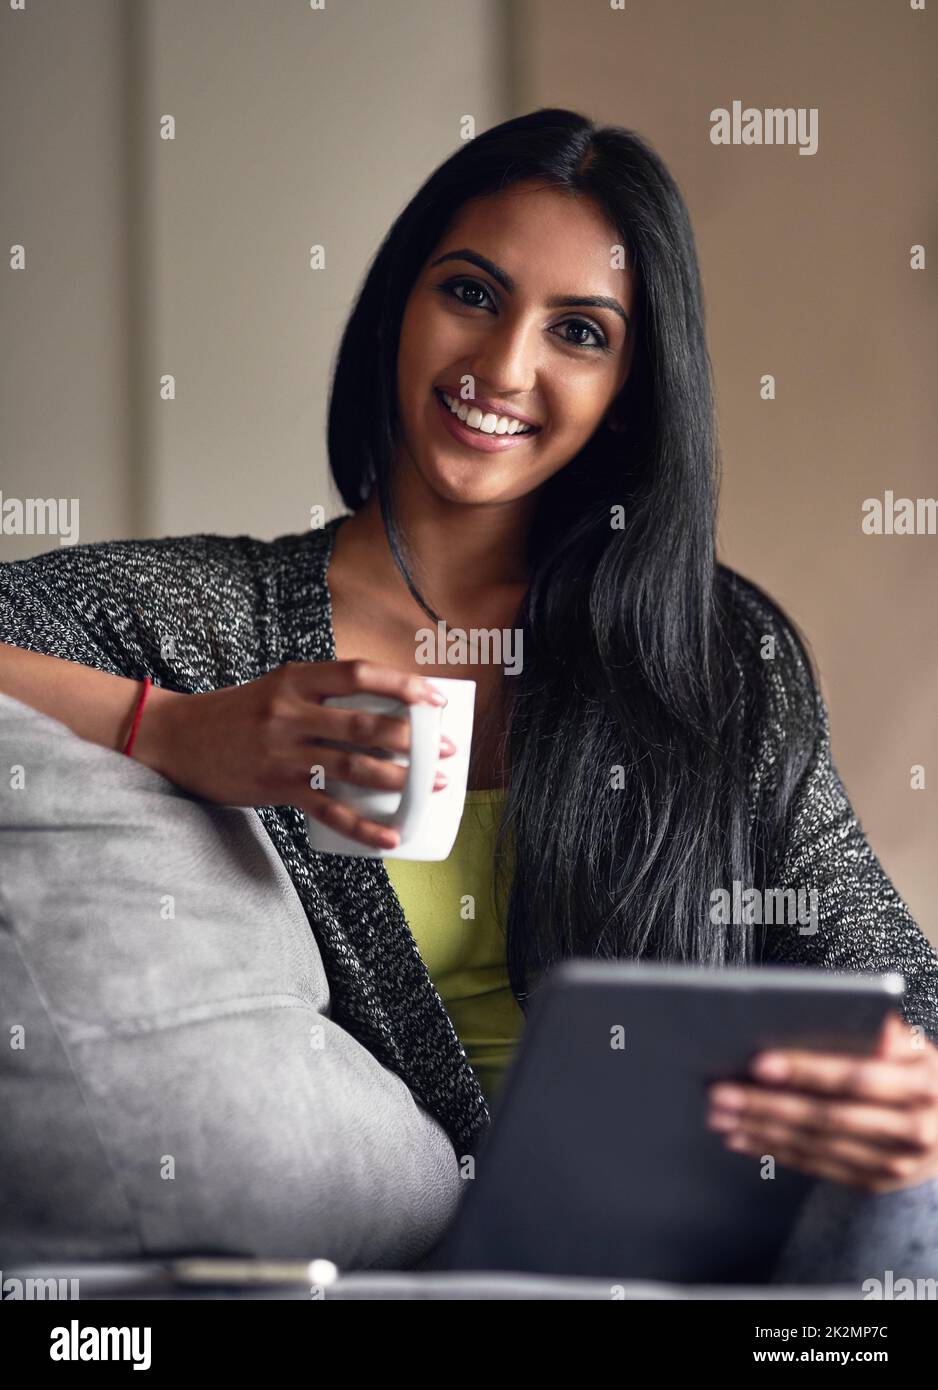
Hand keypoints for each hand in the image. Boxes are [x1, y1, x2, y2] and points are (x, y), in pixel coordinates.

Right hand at [133, 659, 455, 850]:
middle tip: (446, 751)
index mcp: (296, 679)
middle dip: (415, 739)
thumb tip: (383, 711)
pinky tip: (391, 837)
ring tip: (431, 787)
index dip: (403, 685)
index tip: (435, 699)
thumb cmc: (237, 714)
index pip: (360, 674)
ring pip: (353, 766)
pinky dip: (364, 826)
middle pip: (365, 724)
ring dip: (400, 779)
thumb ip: (322, 695)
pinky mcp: (275, 787)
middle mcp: (291, 711)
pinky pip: (329, 810)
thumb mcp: (278, 688)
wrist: (176, 737)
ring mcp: (283, 751)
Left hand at [706, 1010, 937, 1193]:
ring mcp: (895, 1163)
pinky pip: (818, 1167)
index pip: (856, 1078)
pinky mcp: (876, 1182)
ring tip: (720, 1116)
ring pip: (817, 1145)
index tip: (759, 1063)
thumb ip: (886, 1031)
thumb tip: (854, 1013)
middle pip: (828, 1117)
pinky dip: (776, 1152)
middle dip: (768, 1105)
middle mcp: (913, 1130)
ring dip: (762, 1131)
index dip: (807, 1071)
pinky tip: (743, 1138)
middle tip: (720, 1094)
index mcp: (922, 1086)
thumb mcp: (917, 1047)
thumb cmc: (921, 1072)